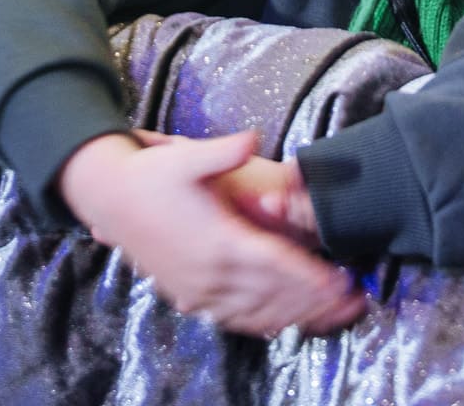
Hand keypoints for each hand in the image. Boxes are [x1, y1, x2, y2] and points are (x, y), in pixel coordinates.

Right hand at [58, 131, 364, 337]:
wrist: (109, 199)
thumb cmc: (151, 175)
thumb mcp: (184, 156)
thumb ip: (223, 151)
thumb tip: (252, 138)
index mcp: (217, 240)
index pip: (275, 265)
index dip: (311, 277)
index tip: (342, 282)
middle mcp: (210, 273)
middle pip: (274, 296)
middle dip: (317, 303)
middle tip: (354, 305)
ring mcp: (199, 289)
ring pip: (258, 313)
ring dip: (298, 317)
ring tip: (332, 317)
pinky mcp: (189, 296)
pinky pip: (233, 320)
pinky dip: (264, 324)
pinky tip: (285, 323)